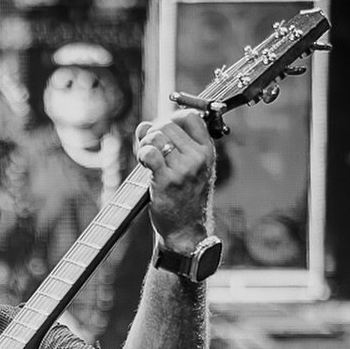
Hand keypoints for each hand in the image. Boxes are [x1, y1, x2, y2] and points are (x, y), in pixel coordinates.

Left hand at [135, 110, 215, 249]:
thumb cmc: (184, 200)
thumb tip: (144, 126)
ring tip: (146, 157)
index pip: (191, 117)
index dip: (172, 118)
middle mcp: (198, 158)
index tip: (164, 131)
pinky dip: (142, 153)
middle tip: (150, 149)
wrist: (185, 231)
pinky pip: (150, 152)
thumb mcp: (190, 169)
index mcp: (207, 152)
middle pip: (168, 124)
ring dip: (145, 142)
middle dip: (153, 132)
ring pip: (157, 135)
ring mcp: (183, 169)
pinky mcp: (167, 180)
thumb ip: (171, 144)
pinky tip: (143, 162)